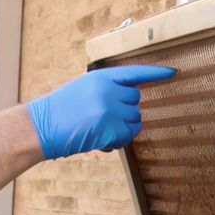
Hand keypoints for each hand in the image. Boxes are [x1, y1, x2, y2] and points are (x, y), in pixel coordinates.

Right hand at [26, 65, 175, 158]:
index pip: (135, 73)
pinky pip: (128, 136)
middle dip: (125, 112)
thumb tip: (131, 101)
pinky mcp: (110, 128)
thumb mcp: (84, 90)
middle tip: (101, 119)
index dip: (155, 74)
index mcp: (101, 77)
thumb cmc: (61, 111)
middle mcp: (108, 90)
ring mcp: (110, 109)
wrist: (40, 127)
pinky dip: (118, 141)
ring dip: (123, 128)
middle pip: (136, 101)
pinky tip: (99, 140)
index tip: (173, 72)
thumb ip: (106, 91)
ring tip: (98, 130)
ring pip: (135, 120)